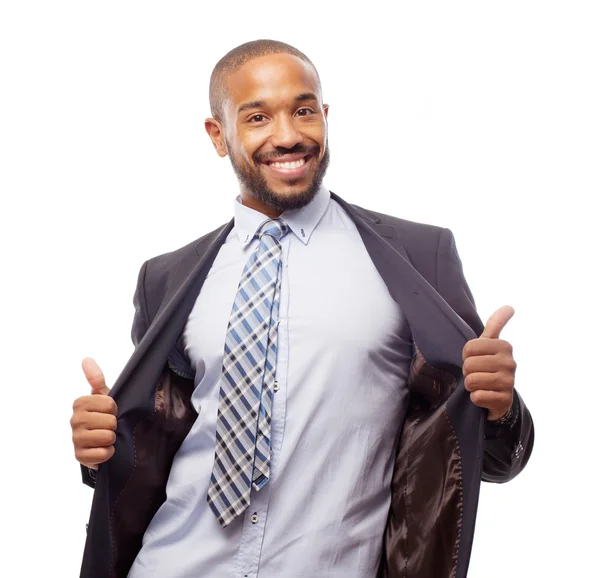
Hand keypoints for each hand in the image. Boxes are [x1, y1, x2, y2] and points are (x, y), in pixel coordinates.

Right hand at [71, 357, 117, 468]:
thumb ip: (96, 378)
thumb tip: (86, 359)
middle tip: (107, 426)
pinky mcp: (79, 457)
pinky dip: (107, 453)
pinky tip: (102, 449)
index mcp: (80, 403)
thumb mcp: (102, 396)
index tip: (109, 411)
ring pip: (107, 437)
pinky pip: (103, 454)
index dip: (115, 409)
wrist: (98, 442)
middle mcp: (74, 420)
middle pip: (110, 421)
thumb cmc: (102, 416)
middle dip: (114, 425)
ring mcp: (75, 439)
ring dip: (112, 439)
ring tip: (105, 437)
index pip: (110, 404)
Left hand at [462, 305, 516, 420]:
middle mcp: (510, 363)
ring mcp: (509, 382)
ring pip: (471, 381)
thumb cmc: (489, 366)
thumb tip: (510, 306)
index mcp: (504, 346)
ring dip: (470, 385)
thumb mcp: (491, 344)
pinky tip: (485, 396)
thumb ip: (496, 324)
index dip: (466, 356)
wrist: (499, 397)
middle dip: (467, 372)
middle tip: (478, 374)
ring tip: (481, 385)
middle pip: (468, 365)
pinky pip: (477, 396)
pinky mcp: (504, 400)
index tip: (476, 359)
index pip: (469, 348)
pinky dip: (476, 398)